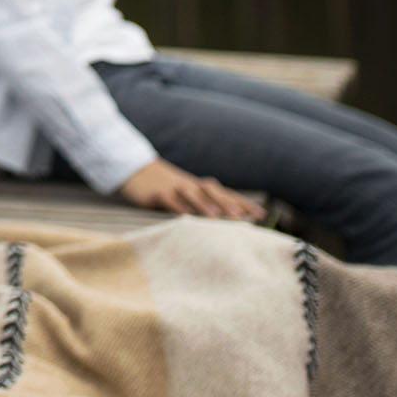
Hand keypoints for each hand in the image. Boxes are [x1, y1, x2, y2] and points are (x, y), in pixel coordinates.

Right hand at [116, 158, 266, 221]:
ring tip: (218, 218)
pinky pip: (169, 199)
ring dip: (206, 205)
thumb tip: (225, 226)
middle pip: (213, 192)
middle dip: (229, 204)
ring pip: (193, 194)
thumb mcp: (185, 195)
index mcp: (200, 187)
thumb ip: (202, 207)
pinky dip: (177, 206)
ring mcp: (174, 187)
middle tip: (244, 218)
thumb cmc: (165, 188)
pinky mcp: (157, 192)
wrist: (134, 171)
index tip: (262, 215)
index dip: (243, 204)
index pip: (226, 194)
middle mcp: (191, 185)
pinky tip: (184, 216)